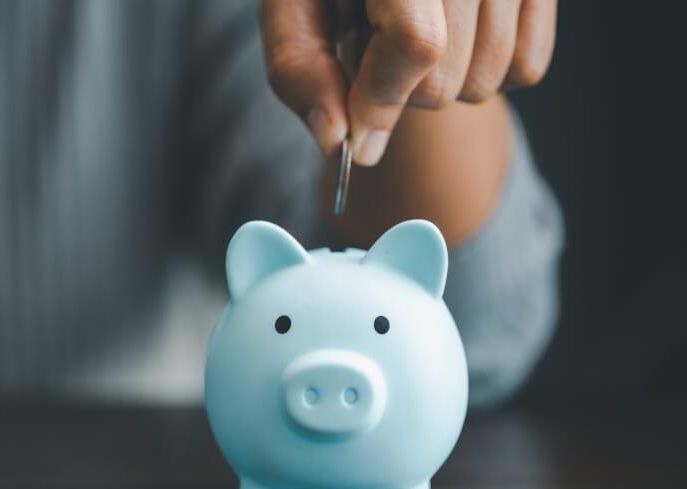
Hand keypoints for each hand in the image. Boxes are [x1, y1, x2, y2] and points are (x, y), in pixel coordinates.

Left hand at [260, 0, 556, 164]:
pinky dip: (486, 71)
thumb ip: (300, 71)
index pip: (416, 42)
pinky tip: (451, 37)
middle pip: (446, 77)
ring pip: (487, 80)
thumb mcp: (291, 7)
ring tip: (408, 28)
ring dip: (438, 81)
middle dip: (398, 88)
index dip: (382, 100)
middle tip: (373, 43)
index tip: (357, 137)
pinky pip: (529, 67)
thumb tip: (337, 143)